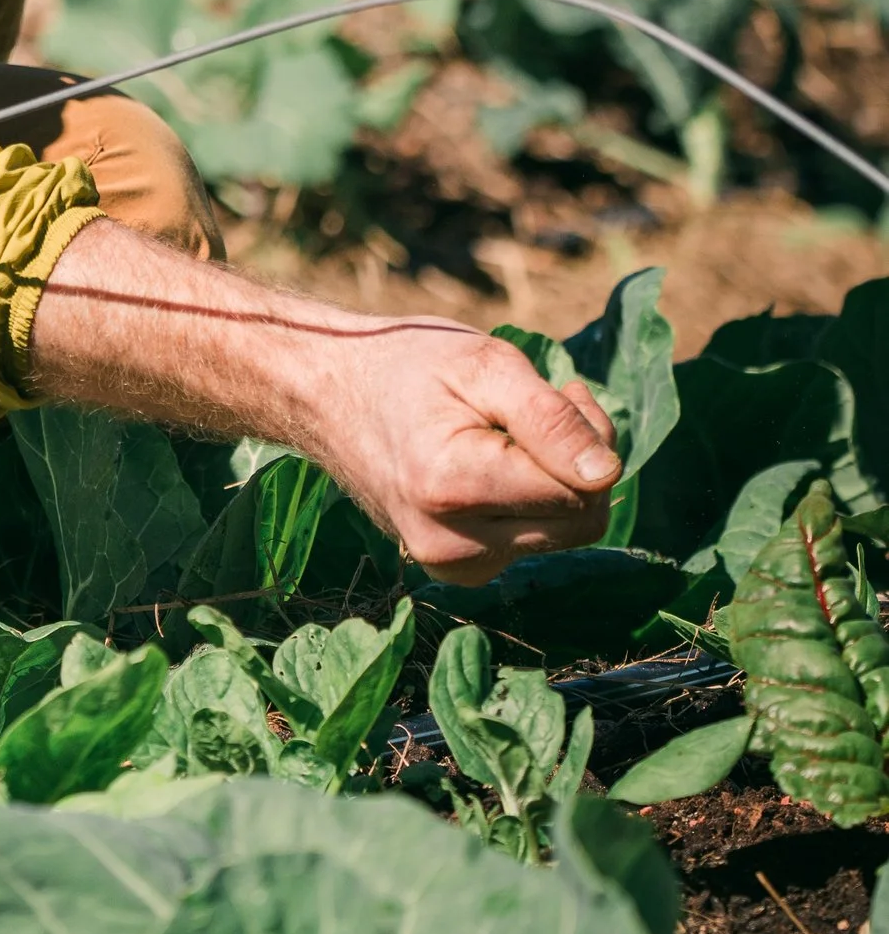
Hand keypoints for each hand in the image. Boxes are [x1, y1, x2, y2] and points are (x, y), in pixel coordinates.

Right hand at [21, 224, 616, 582]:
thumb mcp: (483, 363)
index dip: (587, 435)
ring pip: (561, 536)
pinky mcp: (453, 570)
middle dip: (581, 460)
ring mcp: (449, 564)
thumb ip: (550, 418)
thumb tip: (609, 475)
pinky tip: (496, 462)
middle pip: (579, 520)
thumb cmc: (403, 366)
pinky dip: (531, 503)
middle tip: (548, 399)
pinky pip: (530, 544)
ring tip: (513, 427)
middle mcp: (451, 543)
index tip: (561, 390)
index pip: (580, 490)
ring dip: (560, 481)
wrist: (324, 395)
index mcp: (454, 487)